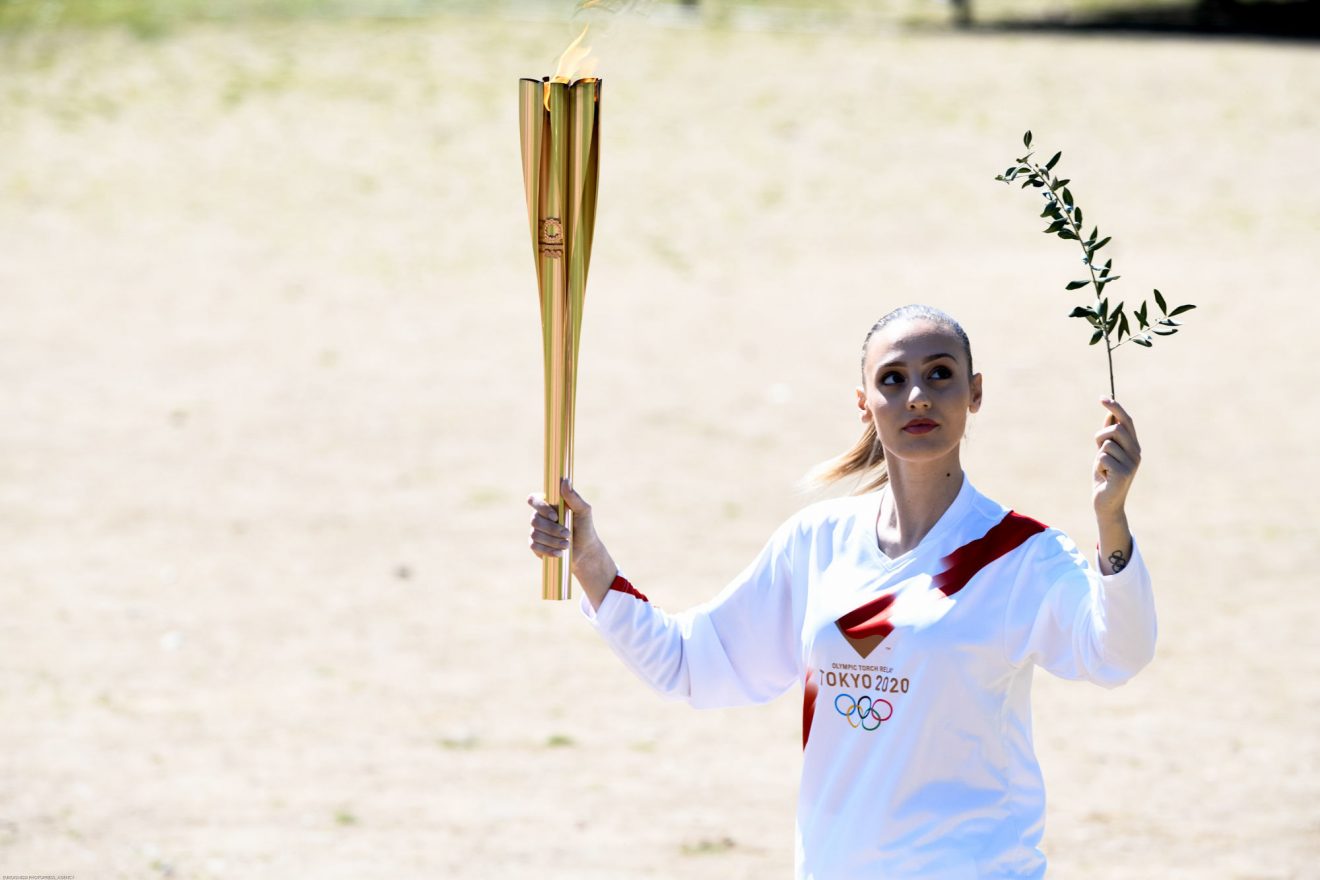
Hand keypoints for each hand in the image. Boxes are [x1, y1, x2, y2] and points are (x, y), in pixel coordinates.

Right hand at [527, 478, 616, 606]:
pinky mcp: (535, 545)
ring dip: (553, 541)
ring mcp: (536, 531)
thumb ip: (574, 497)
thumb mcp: (583, 511)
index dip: (540, 507)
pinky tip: (559, 553)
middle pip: (534, 519)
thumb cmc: (585, 528)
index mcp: (549, 505)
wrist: (585, 551)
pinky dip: (548, 550)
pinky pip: (534, 546)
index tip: (555, 516)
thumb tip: (565, 481)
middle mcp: (539, 516)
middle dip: (553, 529)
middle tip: (568, 534)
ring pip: (535, 534)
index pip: (533, 499)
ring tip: (566, 544)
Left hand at [1092, 397, 1140, 519]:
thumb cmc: (1104, 476)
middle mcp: (1137, 452)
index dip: (1115, 408)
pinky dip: (1098, 466)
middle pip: (1116, 429)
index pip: (1126, 421)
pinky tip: (1103, 477)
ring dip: (1098, 456)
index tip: (1102, 397)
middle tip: (1098, 450)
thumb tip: (1111, 412)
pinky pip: (1102, 458)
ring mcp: (1132, 463)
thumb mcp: (1105, 452)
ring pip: (1106, 444)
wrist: (1106, 502)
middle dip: (1101, 437)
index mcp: (1133, 445)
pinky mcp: (1124, 473)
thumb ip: (1108, 435)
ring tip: (1103, 469)